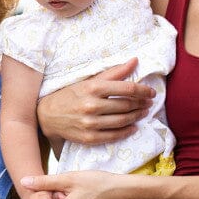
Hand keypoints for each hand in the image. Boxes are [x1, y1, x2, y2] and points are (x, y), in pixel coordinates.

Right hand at [36, 59, 155, 146]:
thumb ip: (113, 72)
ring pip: (122, 121)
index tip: (151, 92)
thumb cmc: (71, 95)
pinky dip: (127, 132)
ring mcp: (90, 123)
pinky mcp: (88, 137)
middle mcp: (92, 106)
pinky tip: (133, 127)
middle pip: (126, 105)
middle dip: (141, 104)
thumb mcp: (89, 80)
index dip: (143, 90)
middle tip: (148, 103)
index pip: (127, 88)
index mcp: (93, 88)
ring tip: (143, 113)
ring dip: (137, 117)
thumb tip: (135, 61)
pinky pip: (114, 136)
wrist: (47, 115)